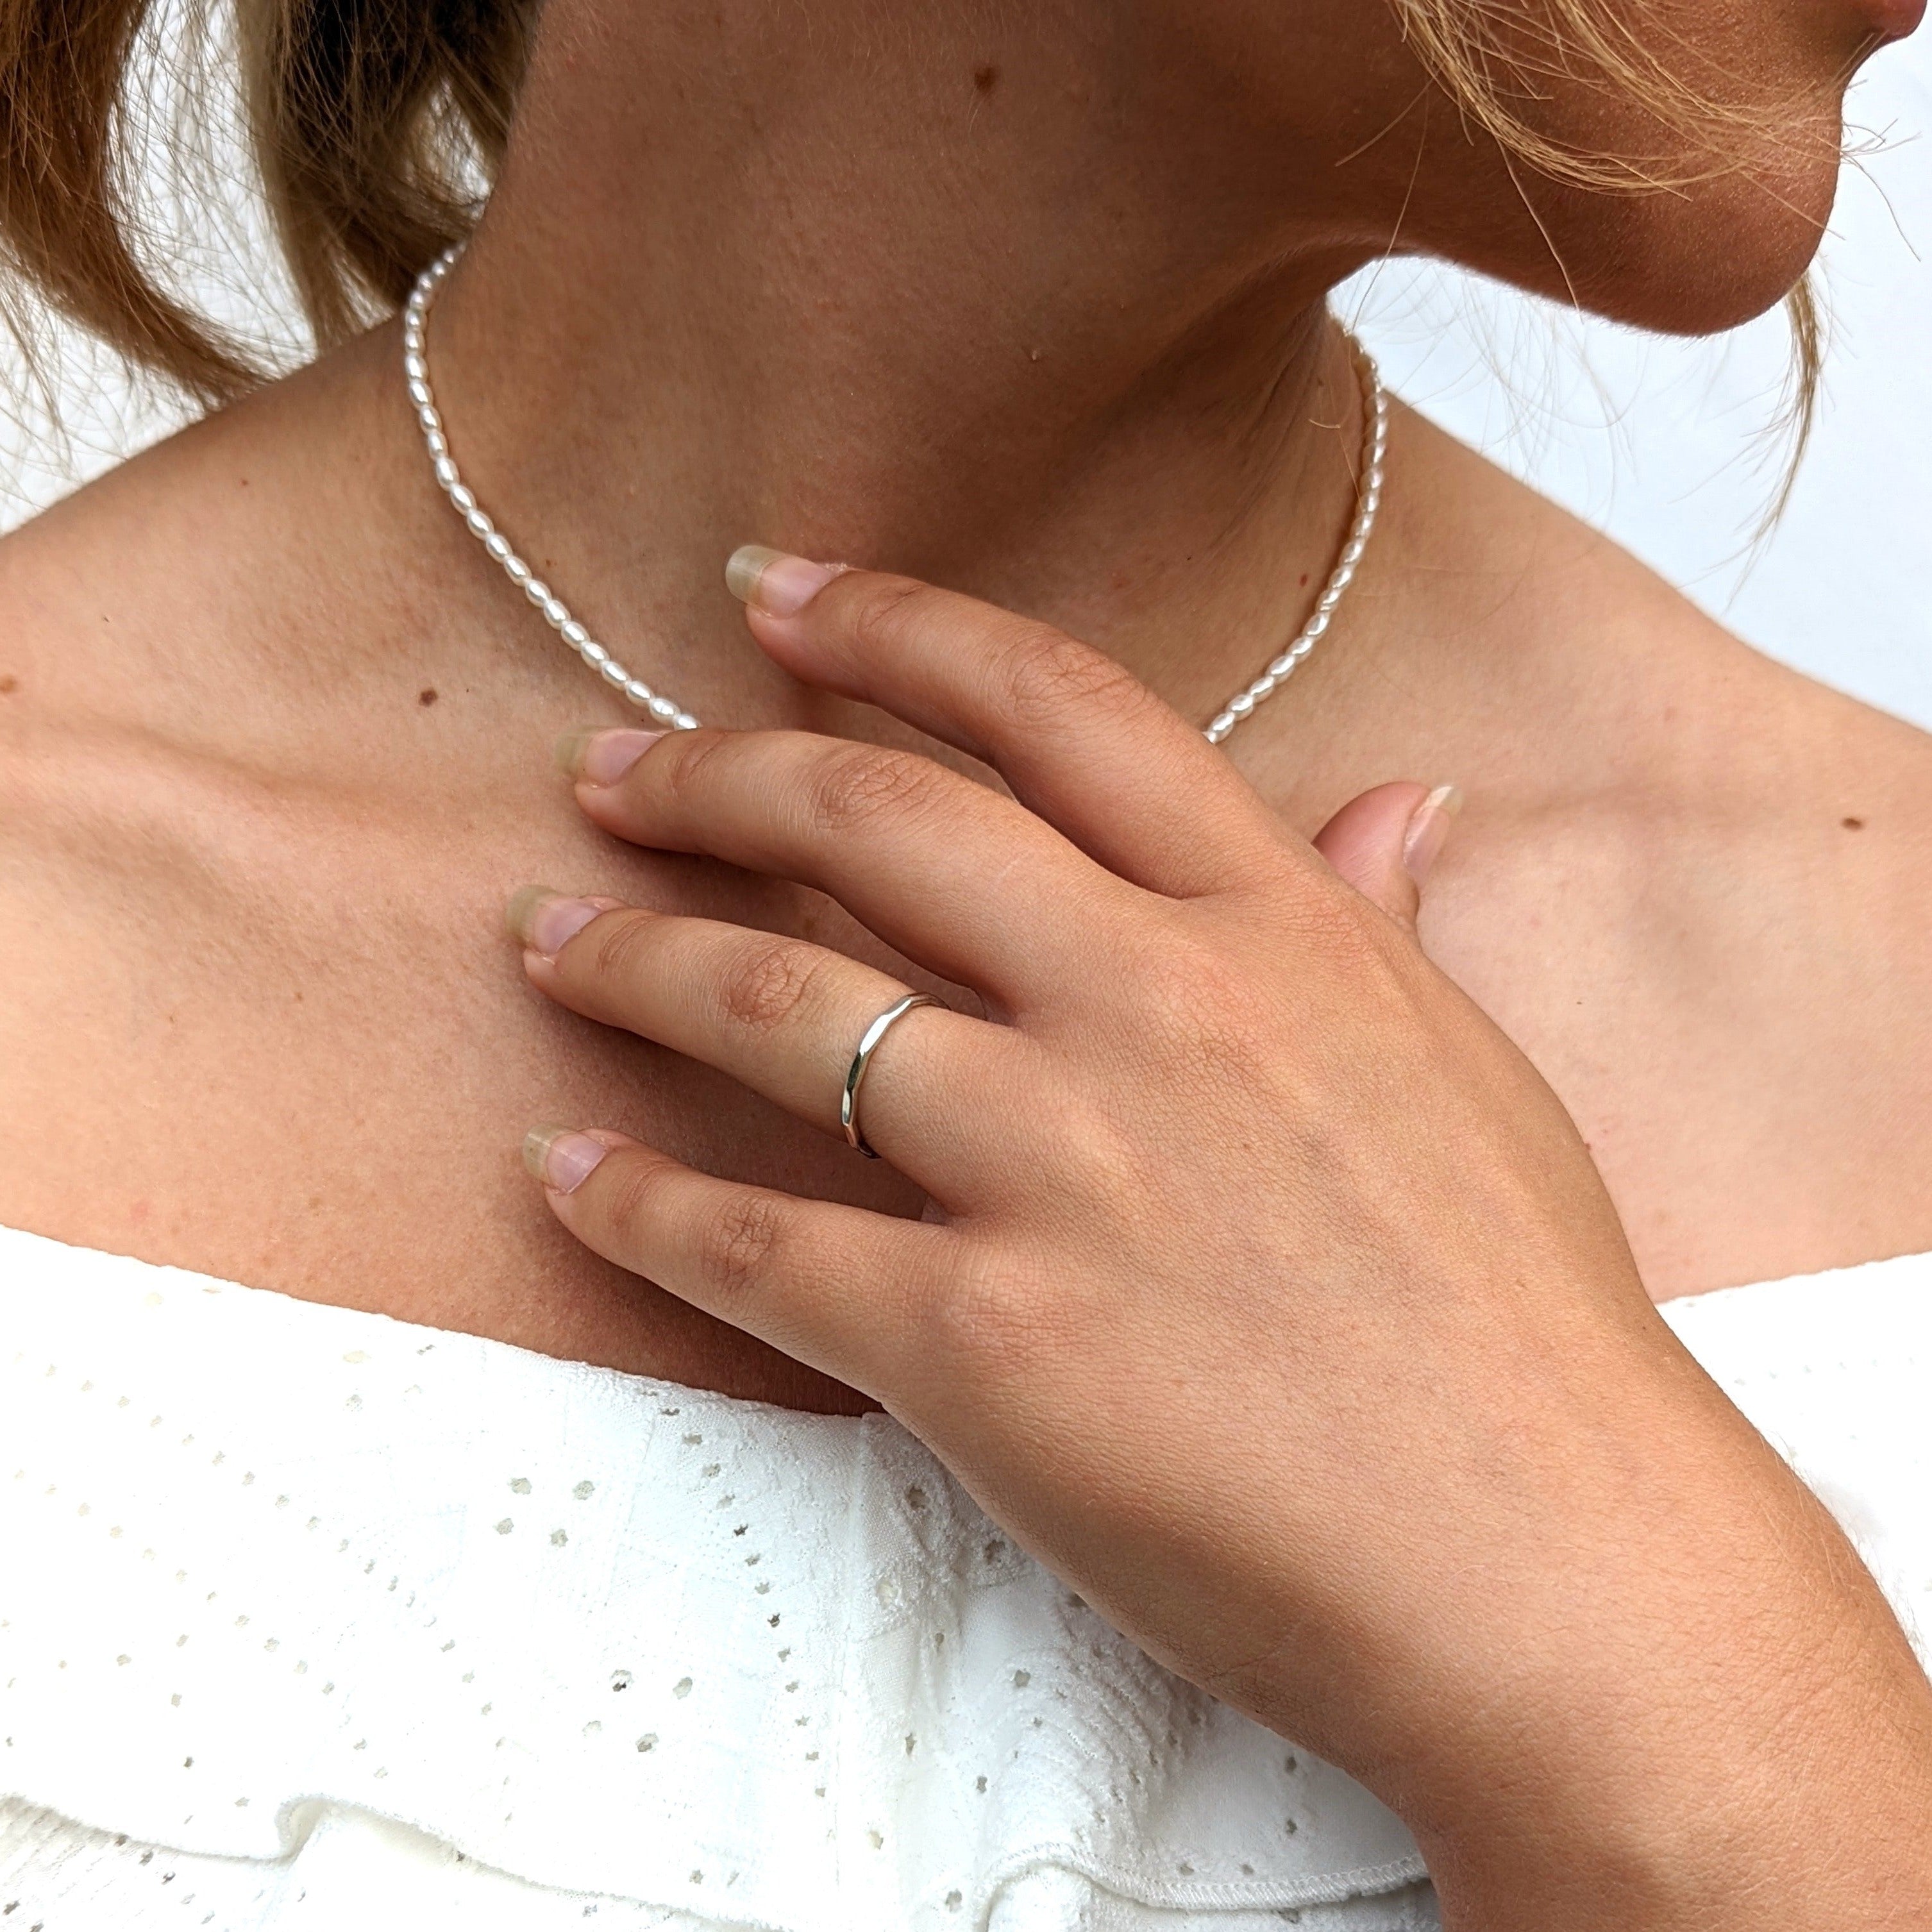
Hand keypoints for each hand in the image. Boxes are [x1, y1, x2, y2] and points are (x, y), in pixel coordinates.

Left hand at [508, 555, 1931, 1929]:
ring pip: (778, 1010)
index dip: (894, 625)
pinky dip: (637, 1201)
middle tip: (608, 767)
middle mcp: (1152, 1008)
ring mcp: (1059, 1169)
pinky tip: (567, 1170)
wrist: (1553, 1567)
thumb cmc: (1524, 1325)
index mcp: (1275, 926)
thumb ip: (1383, 924)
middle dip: (714, 774)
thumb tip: (1395, 800)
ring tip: (546, 938)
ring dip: (632, 961)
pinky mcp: (981, 1343)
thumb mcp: (1469, 1074)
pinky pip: (754, 1242)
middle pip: (875, 824)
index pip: (1054, 706)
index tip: (775, 592)